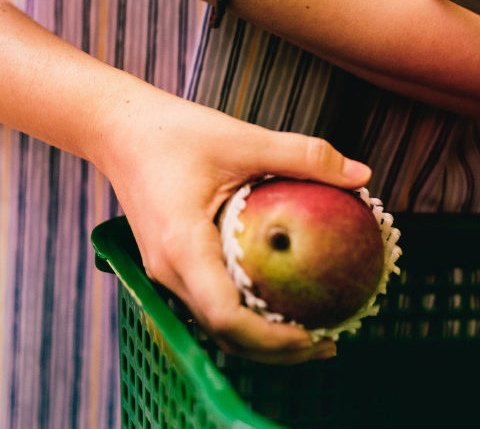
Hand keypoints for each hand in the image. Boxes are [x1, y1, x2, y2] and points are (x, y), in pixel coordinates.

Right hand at [94, 88, 372, 363]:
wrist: (117, 130)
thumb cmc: (172, 131)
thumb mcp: (242, 137)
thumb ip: (302, 155)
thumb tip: (362, 175)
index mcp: (182, 245)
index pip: (226, 315)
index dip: (271, 338)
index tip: (314, 336)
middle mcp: (169, 269)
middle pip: (223, 333)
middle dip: (276, 350)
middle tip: (328, 343)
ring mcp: (165, 272)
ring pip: (215, 325)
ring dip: (260, 338)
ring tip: (311, 332)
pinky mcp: (169, 265)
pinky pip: (209, 303)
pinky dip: (245, 315)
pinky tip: (278, 301)